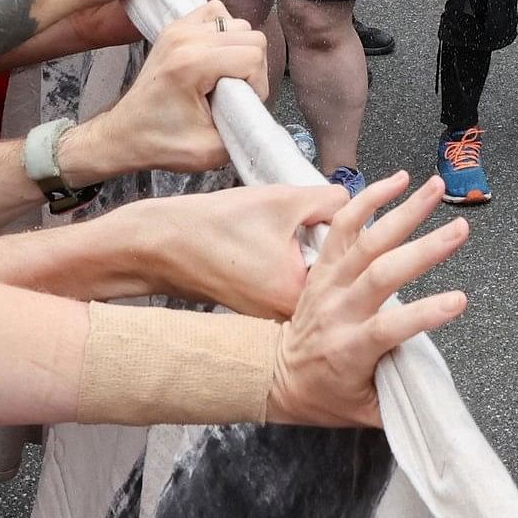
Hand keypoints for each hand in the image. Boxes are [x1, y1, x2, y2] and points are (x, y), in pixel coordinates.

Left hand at [64, 1, 265, 181]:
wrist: (125, 133)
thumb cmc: (161, 143)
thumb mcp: (212, 151)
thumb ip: (246, 131)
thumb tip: (262, 114)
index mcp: (190, 64)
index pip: (252, 55)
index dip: (258, 84)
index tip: (243, 104)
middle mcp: (184, 38)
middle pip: (250, 35)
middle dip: (253, 68)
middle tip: (237, 93)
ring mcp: (178, 28)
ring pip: (237, 22)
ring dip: (240, 50)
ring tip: (225, 76)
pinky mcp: (175, 27)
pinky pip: (217, 14)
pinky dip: (225, 33)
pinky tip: (216, 58)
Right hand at [124, 182, 343, 317]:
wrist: (161, 243)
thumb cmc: (215, 225)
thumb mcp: (283, 200)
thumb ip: (330, 200)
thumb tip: (355, 201)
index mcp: (298, 295)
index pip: (350, 267)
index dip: (345, 235)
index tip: (329, 218)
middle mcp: (287, 318)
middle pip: (332, 277)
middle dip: (323, 245)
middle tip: (298, 224)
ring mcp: (270, 318)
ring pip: (308, 278)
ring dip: (304, 254)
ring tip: (275, 233)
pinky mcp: (257, 310)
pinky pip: (287, 284)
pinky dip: (285, 263)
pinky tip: (263, 244)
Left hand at [266, 174, 469, 424]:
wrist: (273, 375)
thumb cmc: (325, 396)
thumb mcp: (364, 412)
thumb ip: (401, 401)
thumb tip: (439, 393)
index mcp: (349, 349)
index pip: (389, 328)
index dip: (424, 314)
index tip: (460, 300)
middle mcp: (338, 311)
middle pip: (381, 274)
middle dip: (424, 250)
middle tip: (460, 229)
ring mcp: (328, 283)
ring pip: (366, 240)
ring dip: (403, 211)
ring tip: (436, 188)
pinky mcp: (323, 265)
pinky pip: (343, 225)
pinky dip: (368, 198)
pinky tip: (398, 179)